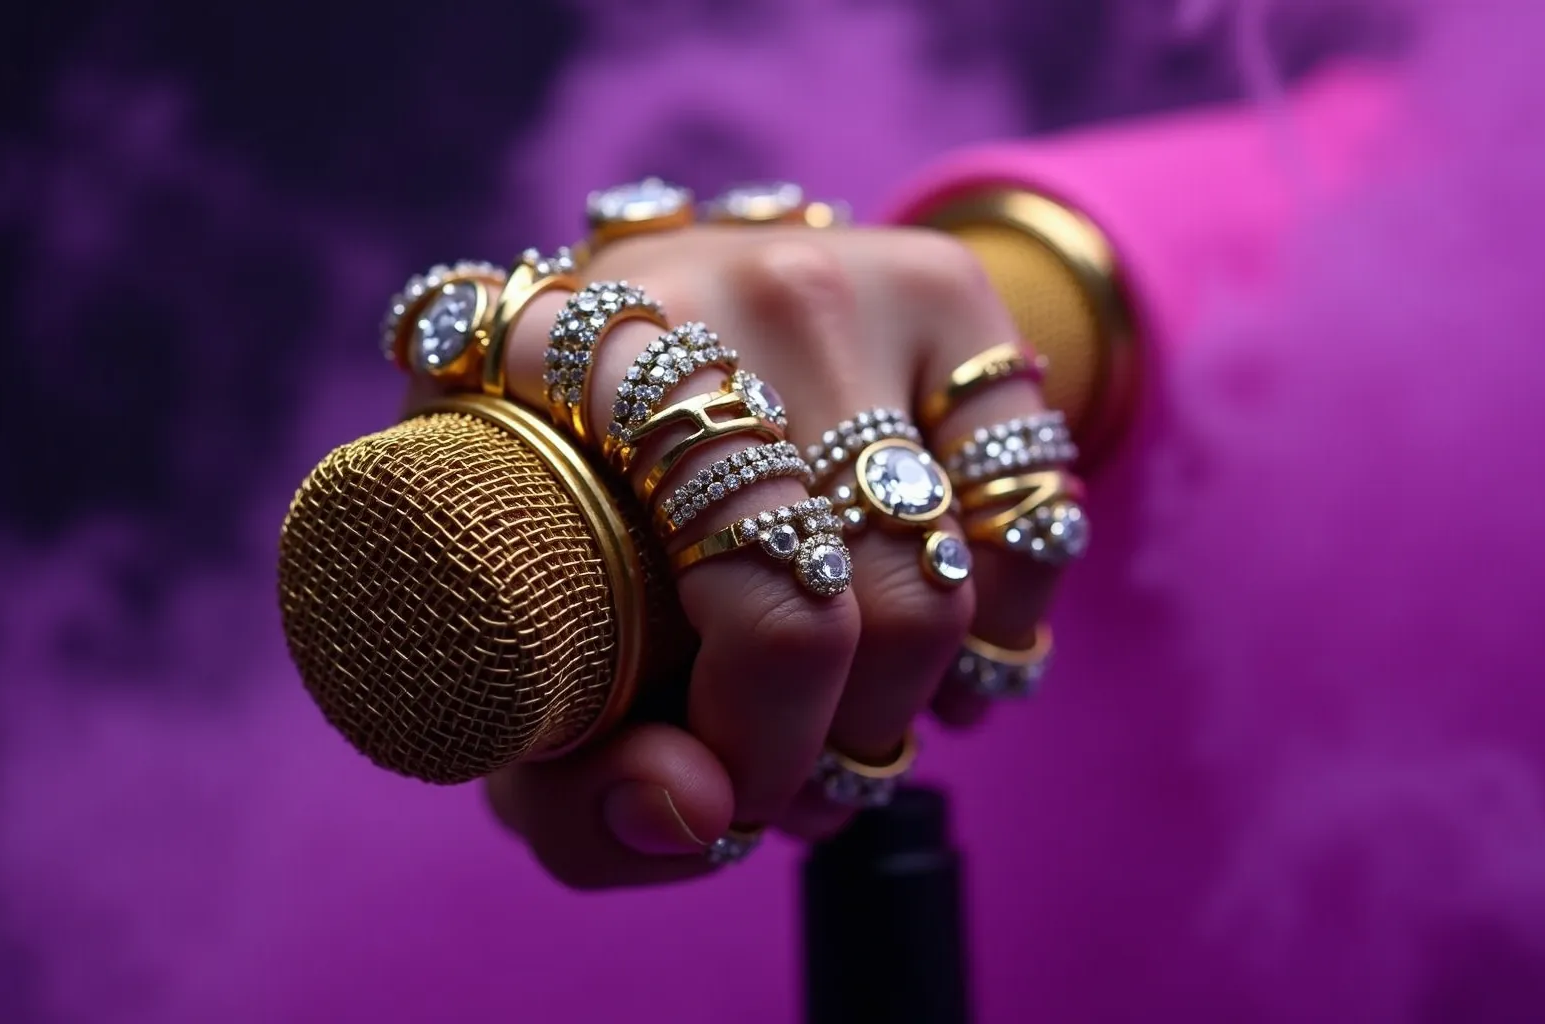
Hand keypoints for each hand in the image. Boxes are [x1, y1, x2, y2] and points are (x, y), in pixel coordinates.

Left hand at [409, 225, 1062, 887]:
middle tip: (784, 786)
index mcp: (558, 368)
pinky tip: (934, 660)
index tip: (734, 803)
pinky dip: (1001, 613)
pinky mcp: (941, 285)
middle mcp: (717, 292)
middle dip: (843, 748)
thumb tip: (703, 815)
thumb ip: (573, 800)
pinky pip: (1033, 496)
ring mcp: (847, 276)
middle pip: (876, 605)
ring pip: (958, 567)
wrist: (591, 344)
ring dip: (918, 698)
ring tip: (844, 731)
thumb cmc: (542, 538)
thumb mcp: (511, 681)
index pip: (767, 611)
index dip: (772, 755)